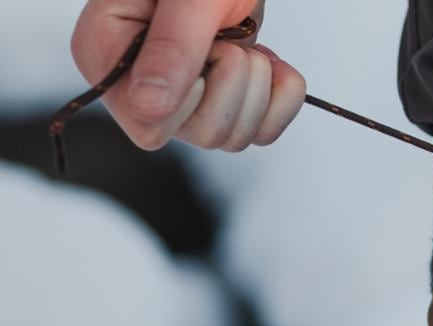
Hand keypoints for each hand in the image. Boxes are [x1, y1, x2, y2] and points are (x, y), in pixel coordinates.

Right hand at [71, 0, 305, 151]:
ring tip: (241, 41)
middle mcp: (140, 88)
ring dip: (258, 86)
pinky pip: (264, 132)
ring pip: (234, 138)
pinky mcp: (227, 103)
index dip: (190, 95)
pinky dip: (282, 96)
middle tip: (225, 38)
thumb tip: (148, 109)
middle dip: (233, 83)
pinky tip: (270, 63)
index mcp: (107, 57)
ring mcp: (185, 101)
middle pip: (203, 135)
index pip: (148, 125)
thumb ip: (172, 46)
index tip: (202, 45)